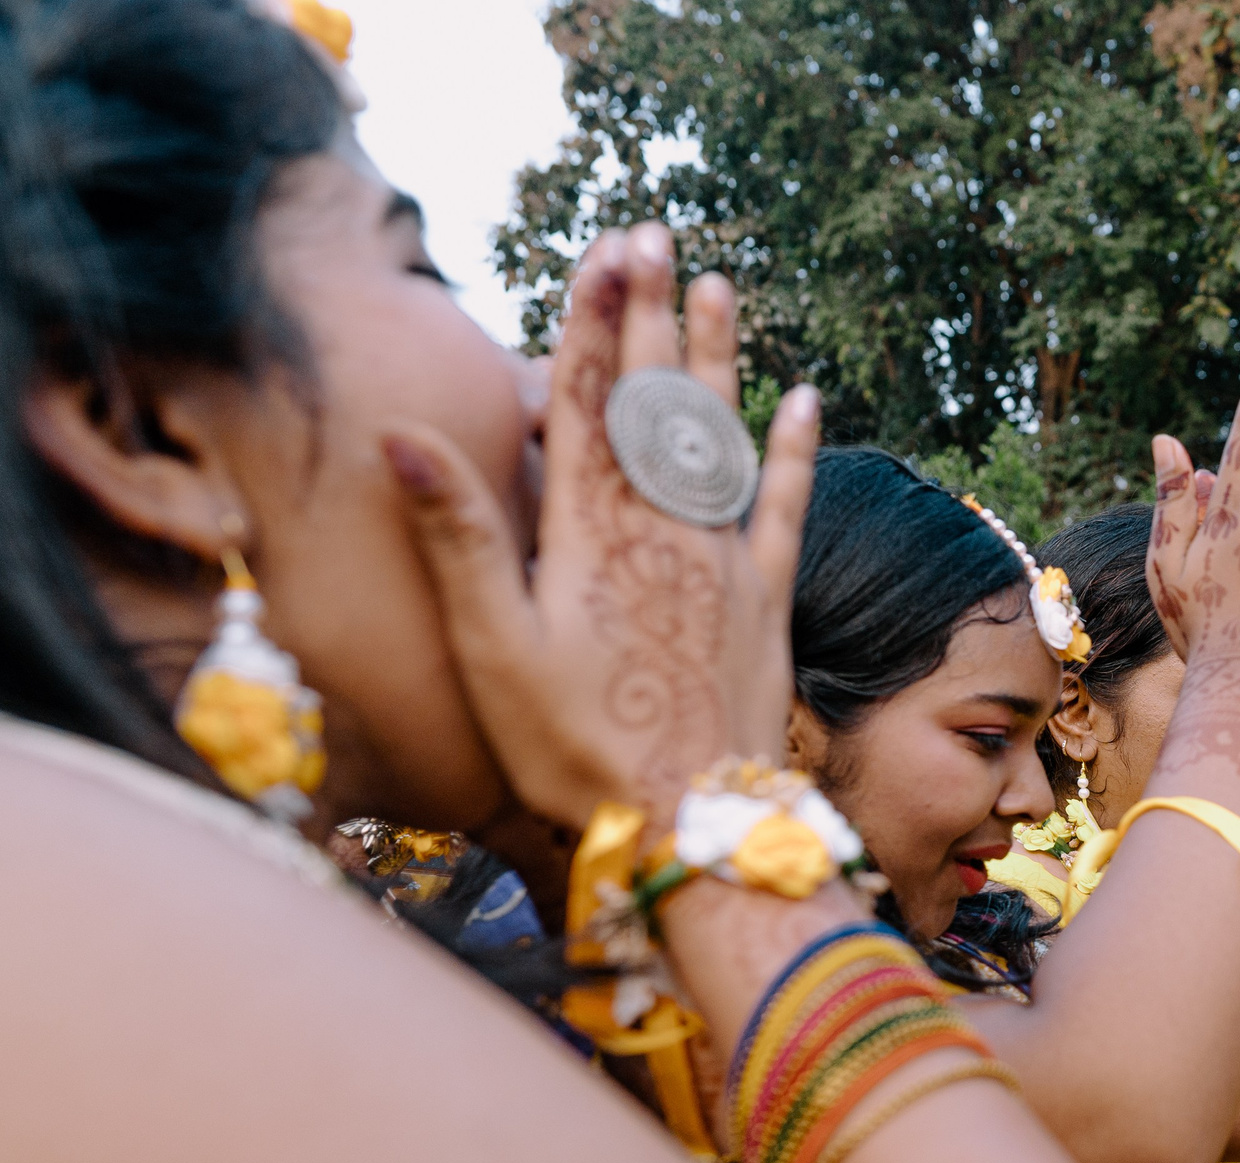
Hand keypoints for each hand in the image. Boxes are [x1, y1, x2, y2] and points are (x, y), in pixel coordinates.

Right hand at [390, 225, 818, 826]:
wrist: (693, 823)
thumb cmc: (575, 750)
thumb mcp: (494, 650)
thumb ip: (458, 539)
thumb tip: (405, 438)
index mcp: (590, 535)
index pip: (585, 403)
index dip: (590, 322)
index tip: (599, 249)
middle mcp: (663, 530)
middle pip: (653, 400)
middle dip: (648, 313)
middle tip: (653, 232)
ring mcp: (723, 561)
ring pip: (721, 435)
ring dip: (718, 357)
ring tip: (720, 285)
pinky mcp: (766, 601)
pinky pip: (785, 507)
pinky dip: (794, 450)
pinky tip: (804, 399)